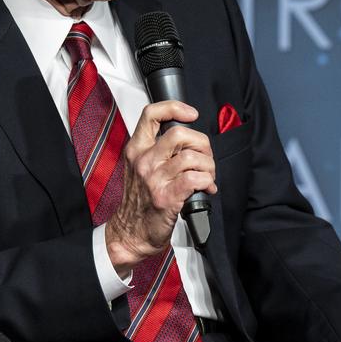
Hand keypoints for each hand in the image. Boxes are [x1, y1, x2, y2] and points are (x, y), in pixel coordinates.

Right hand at [105, 101, 216, 276]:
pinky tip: (206, 188)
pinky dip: (207, 181)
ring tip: (208, 176)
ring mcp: (154, 179)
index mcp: (136, 149)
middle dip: (202, 144)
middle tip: (205, 158)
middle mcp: (144, 160)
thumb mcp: (140, 168)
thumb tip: (189, 138)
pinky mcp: (166, 197)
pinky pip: (195, 178)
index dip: (175, 107)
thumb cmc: (141, 201)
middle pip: (179, 133)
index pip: (151, 114)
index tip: (191, 114)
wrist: (131, 233)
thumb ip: (158, 150)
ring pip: (191, 157)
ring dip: (208, 166)